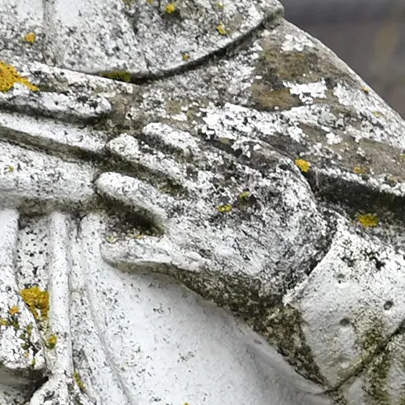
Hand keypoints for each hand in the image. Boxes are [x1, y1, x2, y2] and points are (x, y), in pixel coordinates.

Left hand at [96, 122, 330, 325]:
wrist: (302, 274)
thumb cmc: (297, 224)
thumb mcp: (284, 175)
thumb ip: (254, 150)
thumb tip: (226, 131)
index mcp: (227, 173)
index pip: (186, 147)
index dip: (162, 137)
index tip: (146, 129)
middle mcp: (204, 195)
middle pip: (159, 166)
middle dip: (133, 153)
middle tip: (114, 146)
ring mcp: (192, 226)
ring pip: (143, 199)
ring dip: (119, 189)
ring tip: (102, 182)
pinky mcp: (186, 259)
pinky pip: (145, 253)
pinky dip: (124, 250)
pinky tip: (107, 248)